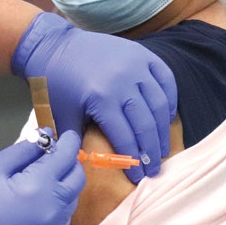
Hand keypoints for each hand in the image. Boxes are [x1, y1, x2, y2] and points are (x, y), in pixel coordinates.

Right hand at [0, 131, 83, 224]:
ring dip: (63, 183)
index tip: (66, 135)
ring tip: (39, 180)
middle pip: (77, 177)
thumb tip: (44, 136)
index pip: (66, 156)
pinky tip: (35, 203)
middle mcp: (54, 209)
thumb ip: (22, 150)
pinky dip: (57, 204)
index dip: (69, 141)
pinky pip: (64, 217)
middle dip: (69, 161)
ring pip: (72, 197)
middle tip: (52, 155)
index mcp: (38, 187)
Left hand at [12, 12, 177, 182]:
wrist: (55, 46)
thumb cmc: (56, 83)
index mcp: (102, 98)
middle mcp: (123, 81)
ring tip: (162, 149)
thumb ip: (77, 141)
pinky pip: (166, 79)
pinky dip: (169, 99)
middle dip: (152, 151)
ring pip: (159, 104)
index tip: (138, 178)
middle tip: (155, 170)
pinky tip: (166, 117)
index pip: (125, 137)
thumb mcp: (62, 114)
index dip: (133, 160)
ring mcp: (136, 65)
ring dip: (163, 130)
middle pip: (146, 124)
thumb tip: (88, 168)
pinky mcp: (143, 54)